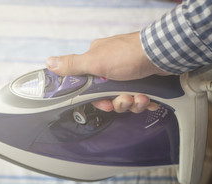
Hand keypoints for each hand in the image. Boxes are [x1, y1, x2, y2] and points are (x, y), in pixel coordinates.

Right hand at [46, 32, 168, 112]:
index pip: (90, 87)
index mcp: (97, 61)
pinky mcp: (142, 81)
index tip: (104, 102)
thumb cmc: (129, 55)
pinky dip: (143, 101)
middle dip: (118, 103)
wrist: (162, 54)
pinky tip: (148, 97)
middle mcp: (112, 68)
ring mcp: (128, 75)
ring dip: (132, 103)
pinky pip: (138, 99)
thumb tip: (49, 63)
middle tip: (125, 99)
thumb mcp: (96, 61)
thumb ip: (73, 65)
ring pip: (125, 100)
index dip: (98, 99)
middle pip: (109, 97)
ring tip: (139, 97)